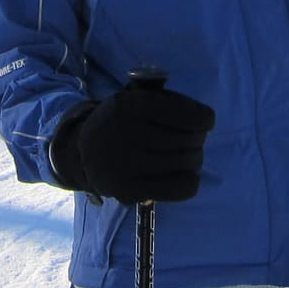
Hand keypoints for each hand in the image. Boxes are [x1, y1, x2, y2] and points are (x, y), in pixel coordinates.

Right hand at [50, 83, 215, 202]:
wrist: (84, 152)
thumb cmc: (121, 121)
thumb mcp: (133, 97)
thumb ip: (165, 100)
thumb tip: (202, 118)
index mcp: (132, 106)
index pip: (190, 116)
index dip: (205, 118)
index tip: (205, 120)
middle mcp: (129, 134)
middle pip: (191, 140)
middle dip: (198, 138)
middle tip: (191, 139)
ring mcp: (129, 165)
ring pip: (188, 163)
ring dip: (193, 159)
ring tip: (183, 155)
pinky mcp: (131, 190)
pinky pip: (181, 188)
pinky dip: (190, 180)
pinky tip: (181, 173)